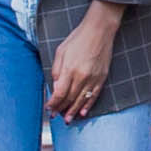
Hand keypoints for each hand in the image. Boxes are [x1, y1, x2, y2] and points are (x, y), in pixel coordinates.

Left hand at [47, 3, 121, 119]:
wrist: (99, 30)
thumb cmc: (78, 38)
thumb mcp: (61, 51)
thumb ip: (56, 70)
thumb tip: (55, 87)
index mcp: (70, 69)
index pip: (59, 93)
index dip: (53, 103)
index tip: (49, 108)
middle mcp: (82, 76)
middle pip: (70, 98)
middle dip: (62, 109)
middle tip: (56, 116)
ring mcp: (93, 78)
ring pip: (82, 100)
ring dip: (74, 111)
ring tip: (68, 120)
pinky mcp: (102, 77)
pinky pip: (94, 96)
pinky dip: (88, 106)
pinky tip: (83, 112)